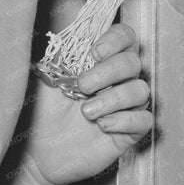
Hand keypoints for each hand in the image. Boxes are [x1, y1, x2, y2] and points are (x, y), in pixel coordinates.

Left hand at [24, 24, 152, 184]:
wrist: (39, 150)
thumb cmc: (43, 110)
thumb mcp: (45, 78)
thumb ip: (57, 54)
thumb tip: (61, 35)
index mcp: (101, 61)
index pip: (125, 37)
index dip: (116, 39)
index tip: (95, 53)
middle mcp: (119, 80)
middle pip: (133, 62)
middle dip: (108, 71)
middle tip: (83, 86)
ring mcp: (126, 106)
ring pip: (141, 91)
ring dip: (113, 98)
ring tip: (86, 112)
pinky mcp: (129, 132)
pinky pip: (145, 120)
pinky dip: (125, 120)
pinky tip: (102, 125)